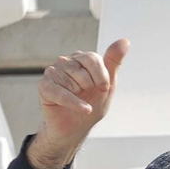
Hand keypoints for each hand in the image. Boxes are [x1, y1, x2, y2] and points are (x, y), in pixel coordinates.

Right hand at [27, 38, 129, 168]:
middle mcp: (65, 61)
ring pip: (73, 83)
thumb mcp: (108, 84)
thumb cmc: (91, 103)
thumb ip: (114, 62)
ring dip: (80, 97)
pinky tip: (84, 109)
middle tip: (86, 95)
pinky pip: (62, 93)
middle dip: (90, 88)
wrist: (77, 127)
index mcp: (81, 58)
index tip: (102, 88)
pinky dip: (75, 104)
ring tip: (76, 99)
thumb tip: (124, 41)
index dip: (102, 78)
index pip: (93, 59)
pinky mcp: (44, 86)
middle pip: (83, 71)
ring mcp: (53, 72)